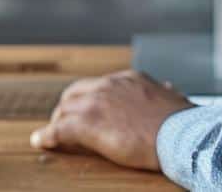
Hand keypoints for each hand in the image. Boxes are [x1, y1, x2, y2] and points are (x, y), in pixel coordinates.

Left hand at [30, 69, 194, 170]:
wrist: (180, 134)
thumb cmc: (182, 123)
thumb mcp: (173, 100)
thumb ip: (164, 93)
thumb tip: (170, 89)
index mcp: (130, 79)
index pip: (99, 85)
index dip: (88, 99)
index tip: (87, 109)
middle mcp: (110, 86)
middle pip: (75, 93)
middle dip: (67, 108)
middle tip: (64, 124)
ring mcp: (97, 103)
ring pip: (65, 110)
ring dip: (56, 123)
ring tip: (51, 136)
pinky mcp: (88, 123)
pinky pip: (59, 129)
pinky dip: (46, 136)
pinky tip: (40, 141)